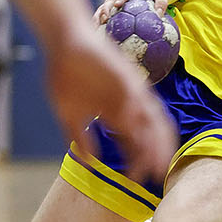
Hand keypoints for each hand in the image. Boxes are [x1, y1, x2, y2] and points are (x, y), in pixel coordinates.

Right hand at [43, 22, 178, 180]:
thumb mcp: (69, 114)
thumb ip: (80, 137)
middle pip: (149, 134)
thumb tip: (89, 163)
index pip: (134, 141)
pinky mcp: (126, 76)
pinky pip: (138, 98)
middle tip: (155, 176)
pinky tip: (137, 131)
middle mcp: (128, 104)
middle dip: (154, 155)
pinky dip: (140, 115)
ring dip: (155, 141)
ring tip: (156, 161)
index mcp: (115, 114)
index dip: (138, 161)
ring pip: (151, 119)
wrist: (65, 41)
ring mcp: (130, 90)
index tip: (136, 180)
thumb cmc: (66, 75)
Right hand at [94, 0, 168, 23]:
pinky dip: (99, 22)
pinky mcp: (111, 7)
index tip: (118, 4)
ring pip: (103, 7)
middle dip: (106, 8)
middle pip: (110, 0)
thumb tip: (159, 15)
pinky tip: (96, 34)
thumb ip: (161, 3)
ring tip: (95, 28)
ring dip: (98, 16)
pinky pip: (102, 14)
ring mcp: (113, 0)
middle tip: (104, 18)